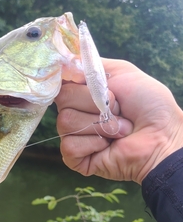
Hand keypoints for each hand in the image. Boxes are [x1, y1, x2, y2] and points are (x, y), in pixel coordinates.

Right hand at [55, 59, 182, 183]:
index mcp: (82, 92)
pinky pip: (69, 145)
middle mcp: (74, 112)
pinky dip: (93, 144)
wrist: (161, 135)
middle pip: (63, 99)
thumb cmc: (148, 104)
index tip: (86, 80)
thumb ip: (90, 65)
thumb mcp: (122, 71)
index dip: (70, 79)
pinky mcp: (74, 158)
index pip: (60, 80)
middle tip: (117, 110)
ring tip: (118, 130)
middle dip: (94, 103)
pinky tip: (107, 146)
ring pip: (66, 122)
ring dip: (99, 125)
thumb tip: (64, 63)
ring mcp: (73, 135)